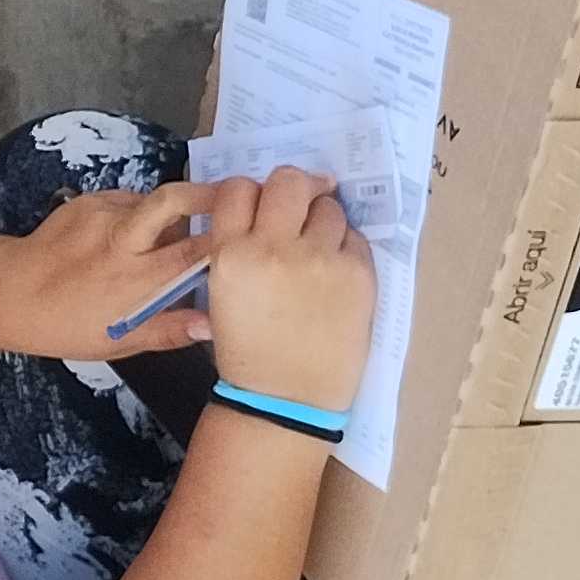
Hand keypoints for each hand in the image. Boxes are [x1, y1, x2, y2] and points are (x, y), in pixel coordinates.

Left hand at [0, 183, 224, 361]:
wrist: (8, 293)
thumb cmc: (66, 325)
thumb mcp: (119, 342)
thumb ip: (169, 332)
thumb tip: (213, 326)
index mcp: (135, 280)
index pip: (195, 252)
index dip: (226, 241)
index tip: (248, 238)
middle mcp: (120, 241)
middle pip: (173, 200)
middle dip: (210, 194)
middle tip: (235, 197)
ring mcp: (102, 216)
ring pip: (154, 201)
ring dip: (172, 213)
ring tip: (173, 235)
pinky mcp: (88, 201)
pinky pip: (129, 201)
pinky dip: (140, 215)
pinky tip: (133, 236)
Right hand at [201, 167, 375, 409]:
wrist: (285, 398)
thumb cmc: (247, 350)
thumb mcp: (222, 293)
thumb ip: (237, 247)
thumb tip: (266, 212)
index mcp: (230, 254)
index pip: (238, 188)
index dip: (252, 192)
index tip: (262, 206)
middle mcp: (273, 247)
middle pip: (288, 181)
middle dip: (295, 189)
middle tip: (300, 207)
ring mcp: (319, 258)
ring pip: (328, 206)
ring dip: (324, 220)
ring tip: (320, 250)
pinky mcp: (357, 273)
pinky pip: (356, 238)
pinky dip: (347, 249)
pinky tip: (337, 274)